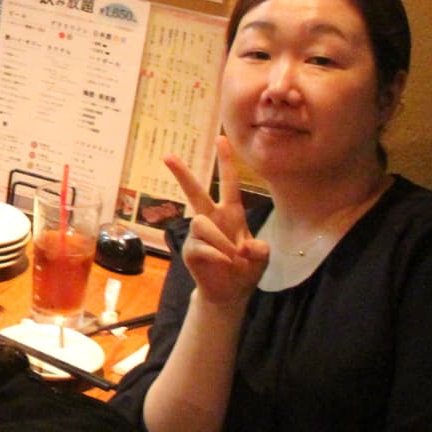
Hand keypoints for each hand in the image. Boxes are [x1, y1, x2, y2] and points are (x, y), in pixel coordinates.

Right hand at [163, 136, 268, 306]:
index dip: (226, 162)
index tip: (221, 139)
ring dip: (221, 241)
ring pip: (202, 224)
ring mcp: (199, 235)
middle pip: (196, 192)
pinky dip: (218, 256)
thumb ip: (259, 248)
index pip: (229, 183)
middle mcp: (212, 219)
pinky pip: (202, 246)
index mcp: (232, 213)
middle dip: (183, 174)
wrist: (230, 292)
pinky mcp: (191, 250)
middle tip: (168, 156)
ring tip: (233, 257)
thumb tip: (243, 247)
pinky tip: (225, 263)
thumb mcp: (262, 257)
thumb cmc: (246, 269)